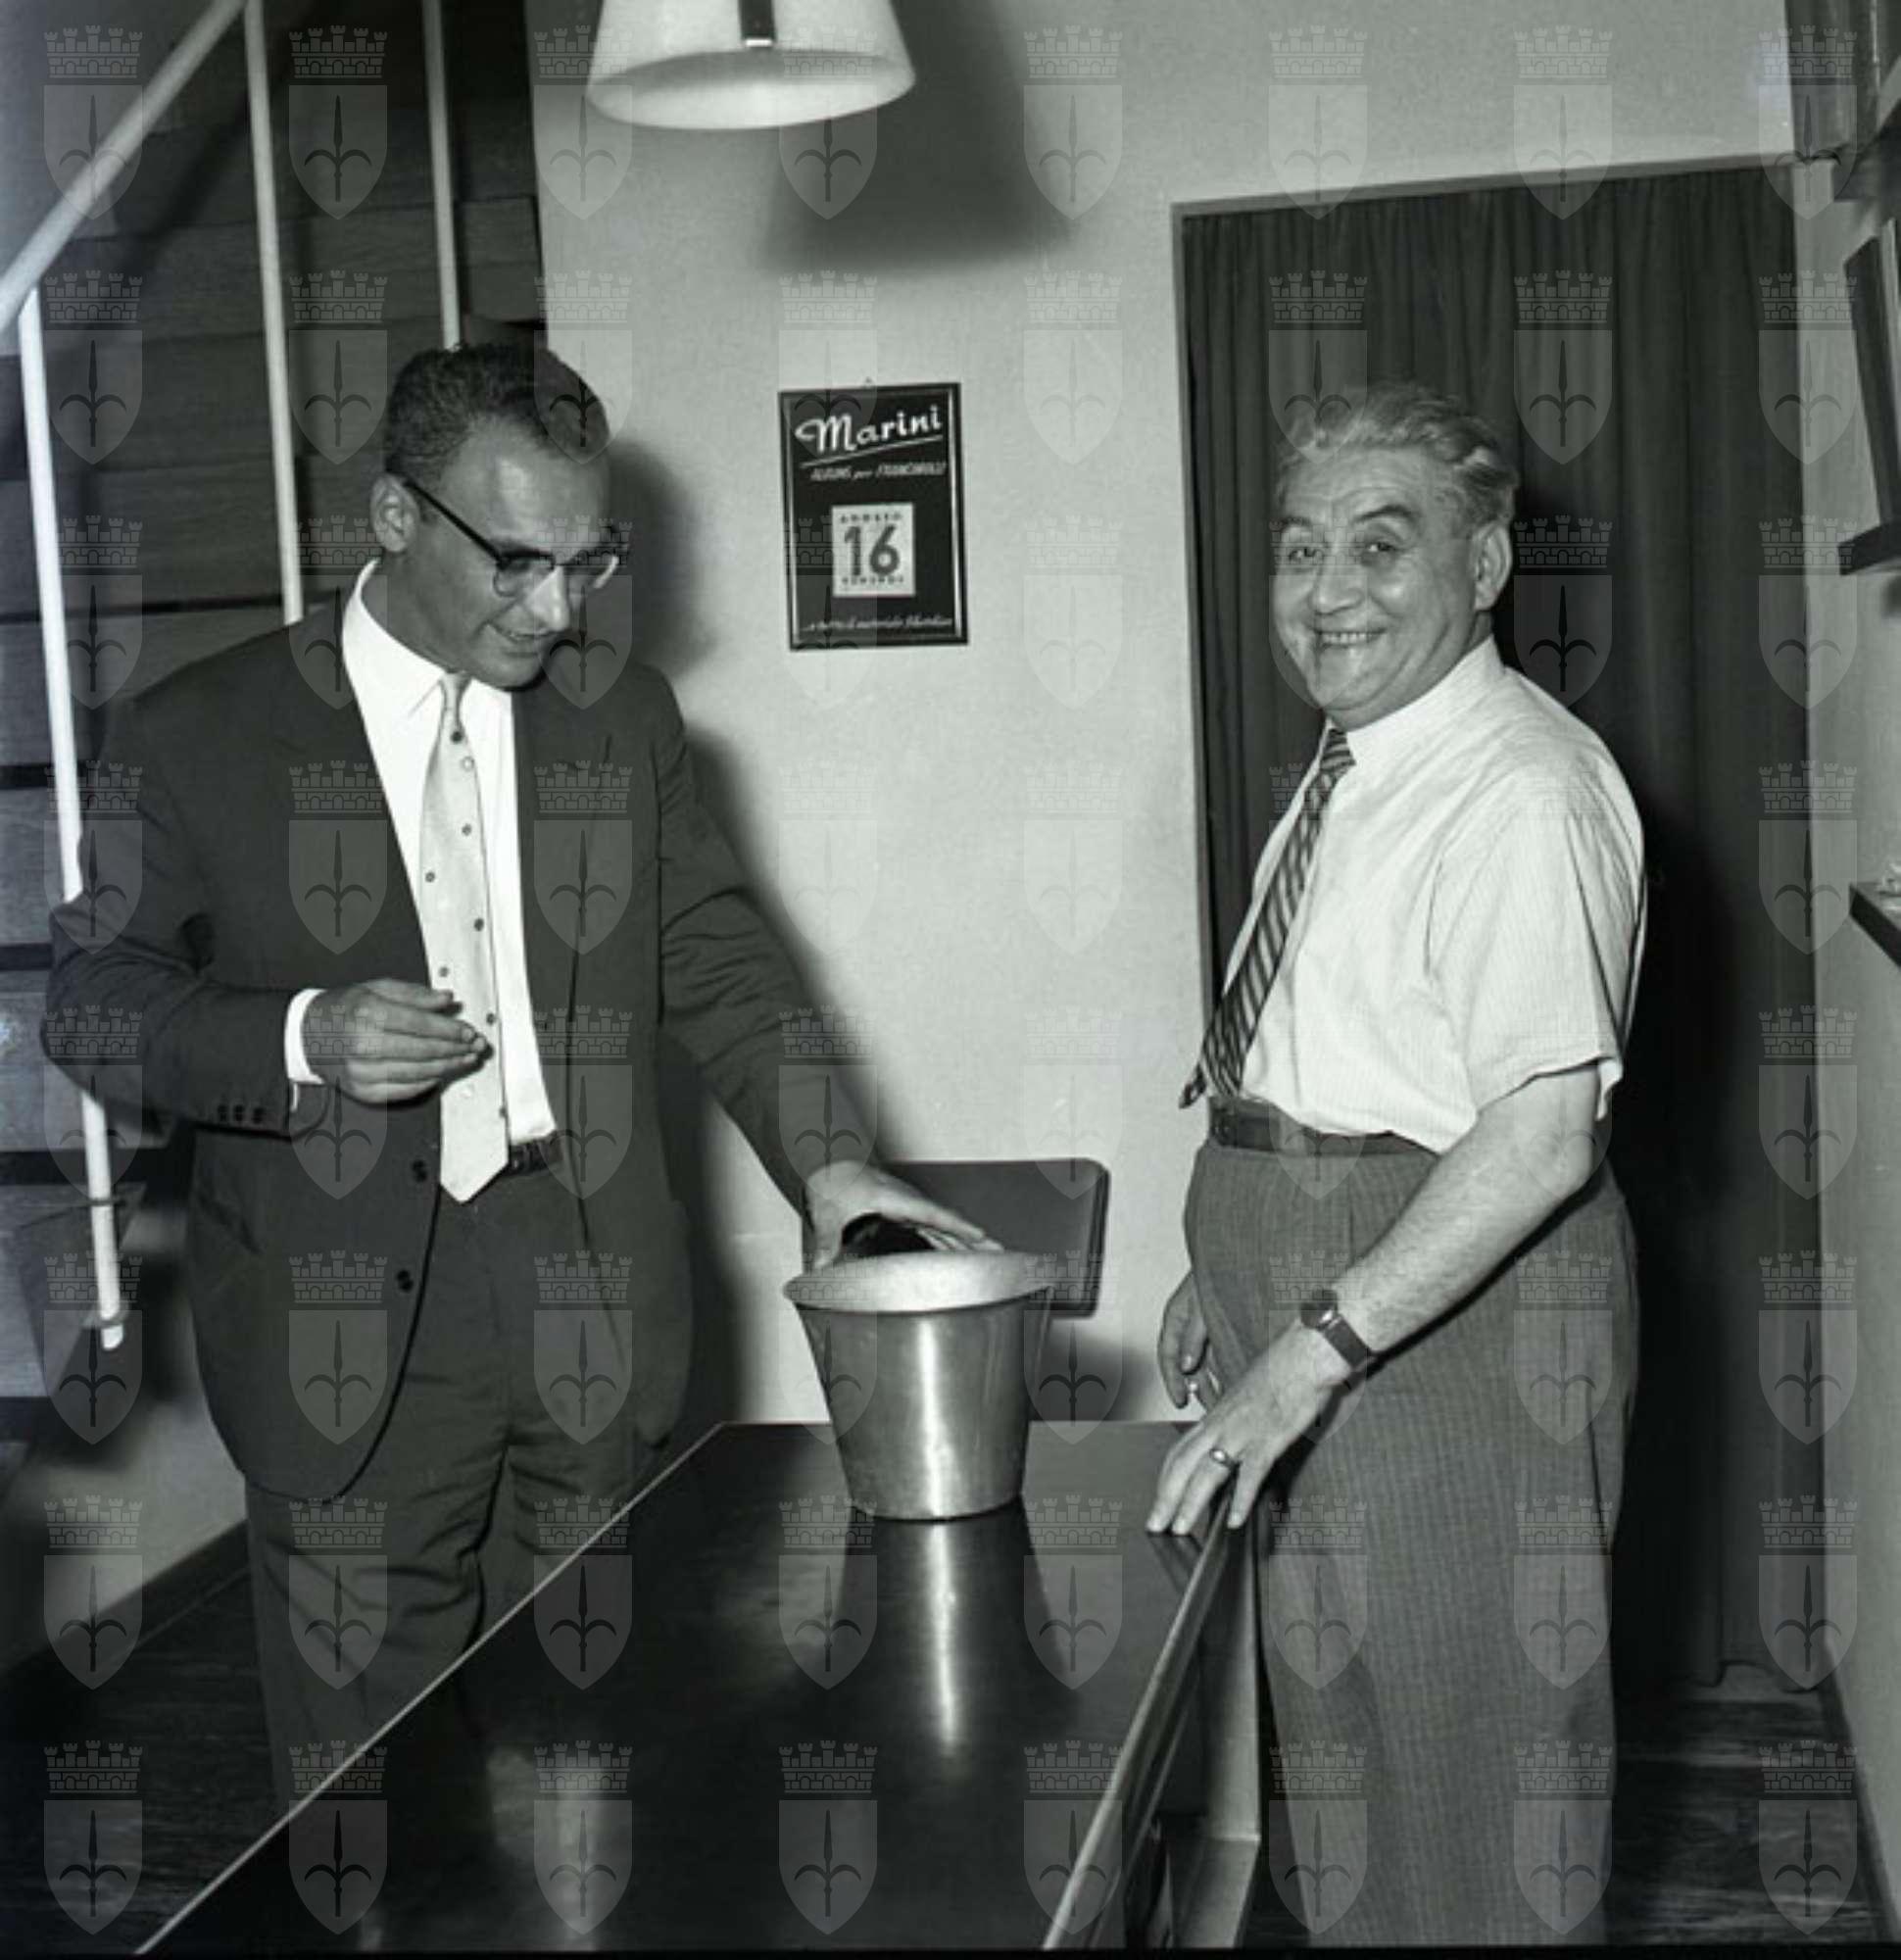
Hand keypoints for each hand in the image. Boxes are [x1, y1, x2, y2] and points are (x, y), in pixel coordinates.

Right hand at [303, 980, 487, 1105]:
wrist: (306, 1035)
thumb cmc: (344, 1009)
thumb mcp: (376, 988)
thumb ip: (414, 994)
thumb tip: (446, 999)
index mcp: (368, 1013)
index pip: (421, 1024)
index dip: (450, 1030)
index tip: (469, 1031)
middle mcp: (363, 1044)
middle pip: (423, 1050)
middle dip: (455, 1049)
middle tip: (475, 1047)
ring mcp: (362, 1071)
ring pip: (417, 1072)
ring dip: (448, 1067)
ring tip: (466, 1060)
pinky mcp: (362, 1090)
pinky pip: (403, 1090)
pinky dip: (426, 1083)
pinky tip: (441, 1073)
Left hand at [803, 1160, 1000, 1267]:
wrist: (829, 1162)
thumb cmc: (831, 1180)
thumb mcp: (827, 1211)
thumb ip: (826, 1240)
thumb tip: (820, 1266)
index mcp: (894, 1199)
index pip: (933, 1215)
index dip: (957, 1226)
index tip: (980, 1235)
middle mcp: (908, 1202)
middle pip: (948, 1222)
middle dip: (975, 1238)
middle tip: (1000, 1253)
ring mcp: (909, 1207)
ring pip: (945, 1225)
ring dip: (968, 1240)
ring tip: (992, 1254)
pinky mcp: (905, 1212)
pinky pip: (935, 1227)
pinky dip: (951, 1238)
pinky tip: (962, 1251)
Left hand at [1146, 1328, 1347, 1535]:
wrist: (1304, 1355)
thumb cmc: (1279, 1372)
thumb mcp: (1245, 1398)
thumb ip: (1233, 1422)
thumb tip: (1227, 1444)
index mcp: (1216, 1416)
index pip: (1179, 1451)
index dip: (1166, 1478)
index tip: (1158, 1501)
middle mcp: (1222, 1424)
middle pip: (1183, 1465)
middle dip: (1165, 1497)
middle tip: (1155, 1524)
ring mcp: (1243, 1432)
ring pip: (1207, 1471)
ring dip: (1190, 1502)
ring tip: (1181, 1527)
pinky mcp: (1268, 1438)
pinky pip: (1250, 1473)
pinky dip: (1240, 1498)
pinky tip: (1234, 1519)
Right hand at [1157, 1268, 1222, 1408]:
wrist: (1238, 1256)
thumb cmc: (1216, 1272)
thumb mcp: (1201, 1305)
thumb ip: (1193, 1336)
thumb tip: (1186, 1365)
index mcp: (1176, 1316)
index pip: (1167, 1355)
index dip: (1171, 1380)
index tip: (1179, 1399)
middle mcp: (1188, 1325)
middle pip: (1186, 1363)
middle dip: (1195, 1387)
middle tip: (1207, 1408)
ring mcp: (1205, 1327)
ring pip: (1204, 1362)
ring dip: (1211, 1382)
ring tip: (1221, 1402)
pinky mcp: (1222, 1328)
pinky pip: (1219, 1354)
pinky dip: (1224, 1369)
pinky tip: (1234, 1383)